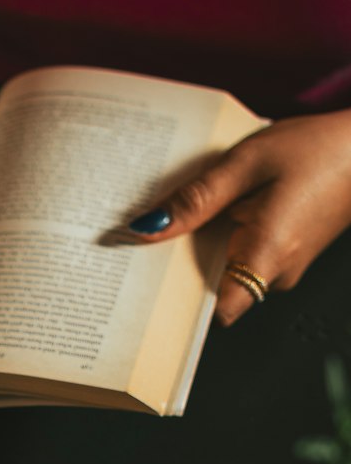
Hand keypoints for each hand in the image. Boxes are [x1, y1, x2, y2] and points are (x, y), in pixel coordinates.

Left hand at [125, 107, 350, 323]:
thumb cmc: (317, 150)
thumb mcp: (246, 164)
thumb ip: (195, 199)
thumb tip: (147, 229)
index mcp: (266, 257)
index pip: (215, 313)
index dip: (178, 304)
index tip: (147, 283)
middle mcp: (276, 274)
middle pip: (213, 291)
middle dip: (180, 270)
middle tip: (151, 240)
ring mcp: (284, 268)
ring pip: (227, 273)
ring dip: (202, 250)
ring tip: (184, 216)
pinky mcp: (285, 256)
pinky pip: (243, 258)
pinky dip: (224, 239)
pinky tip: (216, 211)